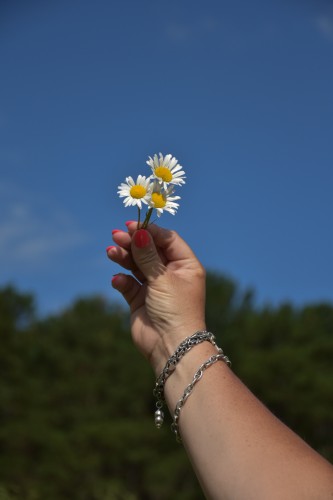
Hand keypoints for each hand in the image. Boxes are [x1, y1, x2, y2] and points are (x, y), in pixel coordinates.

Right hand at [107, 223, 205, 373]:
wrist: (171, 347)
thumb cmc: (175, 310)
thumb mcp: (163, 278)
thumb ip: (148, 255)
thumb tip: (139, 232)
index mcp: (185, 266)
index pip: (167, 240)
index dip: (150, 231)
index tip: (131, 225)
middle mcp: (171, 274)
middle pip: (149, 251)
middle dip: (133, 242)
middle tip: (116, 235)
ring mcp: (155, 288)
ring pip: (136, 265)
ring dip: (124, 257)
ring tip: (110, 252)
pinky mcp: (140, 301)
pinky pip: (129, 285)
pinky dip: (122, 280)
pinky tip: (118, 280)